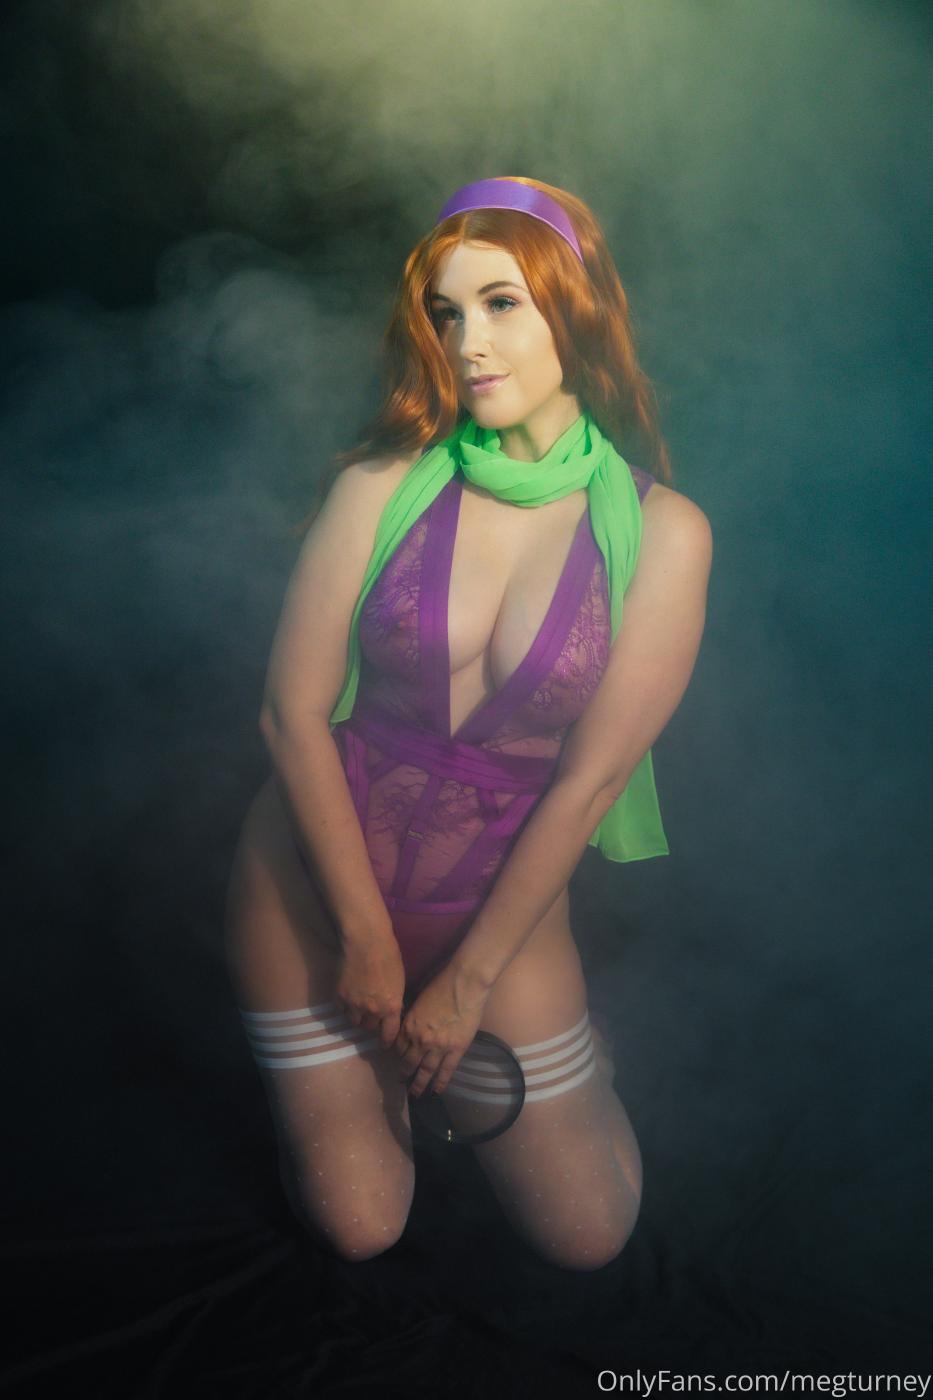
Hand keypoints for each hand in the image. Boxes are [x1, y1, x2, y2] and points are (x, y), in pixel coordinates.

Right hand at [333, 933, 405, 1049]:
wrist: (367, 943)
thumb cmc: (389, 957)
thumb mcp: (399, 983)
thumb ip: (393, 1000)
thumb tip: (391, 1010)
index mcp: (390, 1007)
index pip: (388, 1034)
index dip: (386, 1042)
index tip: (383, 1046)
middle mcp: (372, 1011)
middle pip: (369, 1027)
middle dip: (372, 1023)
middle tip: (371, 1014)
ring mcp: (354, 1005)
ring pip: (354, 1021)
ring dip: (357, 1017)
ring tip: (359, 1007)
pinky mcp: (340, 996)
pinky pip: (341, 1009)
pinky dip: (345, 1007)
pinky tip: (348, 997)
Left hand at [393, 962, 490, 1097]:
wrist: (464, 984)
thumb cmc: (441, 985)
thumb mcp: (418, 1001)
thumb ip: (413, 1018)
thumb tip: (411, 1027)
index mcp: (408, 1026)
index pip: (398, 1047)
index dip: (397, 1055)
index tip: (397, 1061)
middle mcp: (419, 1040)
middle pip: (408, 1062)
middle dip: (404, 1073)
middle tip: (401, 1082)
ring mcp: (438, 1047)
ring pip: (425, 1071)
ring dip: (419, 1084)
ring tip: (415, 1093)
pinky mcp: (456, 1050)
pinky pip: (446, 1071)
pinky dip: (441, 1082)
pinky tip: (436, 1091)